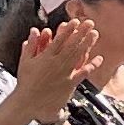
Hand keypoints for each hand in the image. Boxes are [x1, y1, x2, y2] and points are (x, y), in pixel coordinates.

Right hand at [6, 8, 100, 124]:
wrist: (29, 102)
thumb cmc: (26, 82)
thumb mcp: (24, 61)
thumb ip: (30, 45)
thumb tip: (35, 30)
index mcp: (45, 57)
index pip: (59, 40)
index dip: (68, 30)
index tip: (74, 21)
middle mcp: (57, 63)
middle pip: (72, 45)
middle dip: (81, 33)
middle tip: (89, 23)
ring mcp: (65, 73)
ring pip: (79, 56)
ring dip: (87, 44)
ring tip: (94, 34)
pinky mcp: (70, 83)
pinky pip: (83, 73)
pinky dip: (92, 65)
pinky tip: (99, 58)